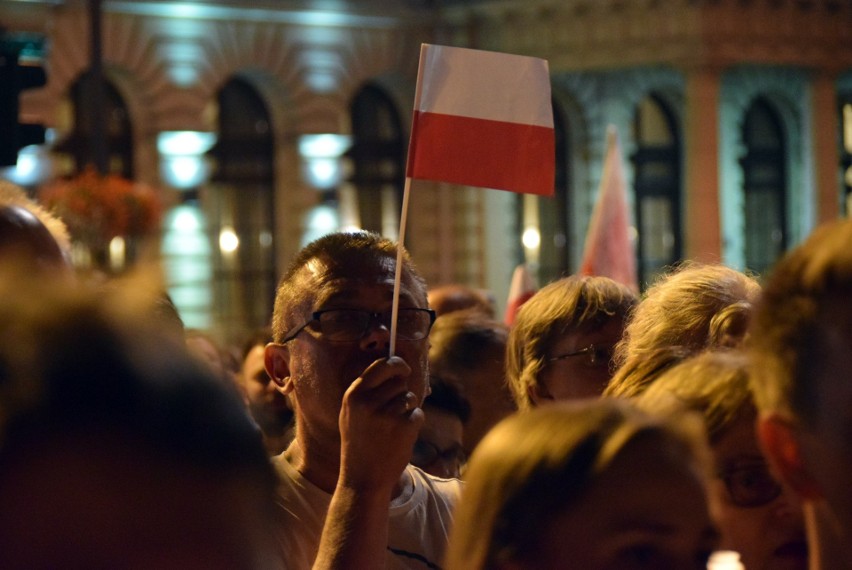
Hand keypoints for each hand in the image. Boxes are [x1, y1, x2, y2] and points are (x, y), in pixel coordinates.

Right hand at [337, 356, 423, 494]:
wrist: (363, 479)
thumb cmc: (359, 444)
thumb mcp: (352, 414)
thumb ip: (368, 391)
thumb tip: (394, 366)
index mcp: (353, 395)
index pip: (381, 364)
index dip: (396, 363)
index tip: (403, 368)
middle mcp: (368, 401)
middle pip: (399, 380)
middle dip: (401, 391)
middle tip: (395, 408)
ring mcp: (387, 414)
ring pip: (410, 397)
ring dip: (407, 410)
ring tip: (392, 428)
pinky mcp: (404, 426)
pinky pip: (417, 413)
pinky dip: (413, 424)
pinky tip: (399, 437)